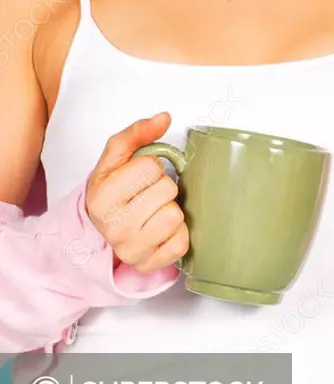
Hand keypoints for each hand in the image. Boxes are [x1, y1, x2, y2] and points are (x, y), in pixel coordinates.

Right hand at [85, 112, 188, 274]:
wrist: (102, 227)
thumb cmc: (113, 190)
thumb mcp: (116, 158)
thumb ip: (137, 133)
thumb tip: (164, 118)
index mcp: (102, 197)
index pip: (151, 167)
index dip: (150, 167)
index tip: (139, 177)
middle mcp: (114, 226)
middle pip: (167, 190)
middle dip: (162, 187)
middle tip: (147, 195)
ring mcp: (131, 249)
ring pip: (175, 216)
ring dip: (171, 210)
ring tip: (154, 212)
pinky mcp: (149, 265)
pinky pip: (181, 243)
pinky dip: (177, 234)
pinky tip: (161, 230)